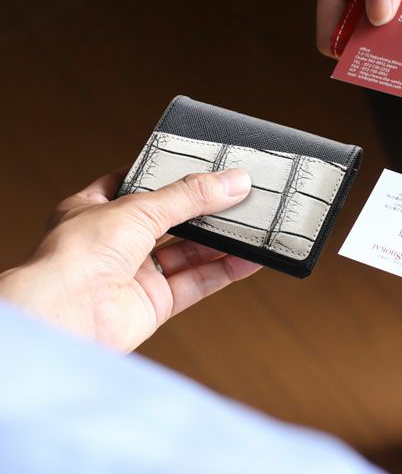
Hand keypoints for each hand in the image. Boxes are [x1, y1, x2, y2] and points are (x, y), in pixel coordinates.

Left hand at [0, 168, 260, 351]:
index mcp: (96, 209)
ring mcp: (134, 274)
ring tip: (254, 225)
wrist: (64, 316)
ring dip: (222, 241)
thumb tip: (232, 182)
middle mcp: (115, 242)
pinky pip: (197, 283)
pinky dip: (225, 271)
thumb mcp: (139, 208)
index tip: (205, 167)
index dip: (170, 175)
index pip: (138, 184)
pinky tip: (248, 258)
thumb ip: (189, 196)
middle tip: (240, 197)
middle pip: (172, 220)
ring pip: (188, 253)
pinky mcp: (154, 304)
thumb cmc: (75, 257)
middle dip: (206, 210)